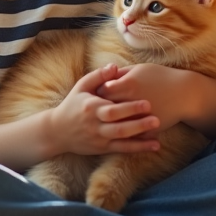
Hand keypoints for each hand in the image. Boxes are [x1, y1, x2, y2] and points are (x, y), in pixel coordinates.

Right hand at [46, 64, 161, 155]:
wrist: (57, 131)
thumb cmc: (73, 105)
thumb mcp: (82, 87)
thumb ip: (99, 76)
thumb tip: (115, 66)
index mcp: (91, 108)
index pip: (112, 109)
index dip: (130, 108)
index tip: (147, 102)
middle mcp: (95, 125)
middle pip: (119, 126)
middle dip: (138, 124)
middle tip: (157, 118)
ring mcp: (99, 138)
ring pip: (122, 140)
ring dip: (141, 138)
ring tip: (158, 132)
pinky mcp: (102, 148)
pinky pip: (122, 149)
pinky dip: (138, 148)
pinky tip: (154, 145)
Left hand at [95, 64, 197, 133]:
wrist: (184, 94)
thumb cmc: (161, 77)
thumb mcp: (140, 69)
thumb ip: (120, 73)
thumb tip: (104, 77)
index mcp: (128, 85)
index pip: (102, 91)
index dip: (98, 92)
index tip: (97, 93)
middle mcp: (131, 102)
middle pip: (106, 108)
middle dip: (100, 108)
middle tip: (98, 108)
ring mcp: (139, 118)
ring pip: (116, 124)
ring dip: (109, 122)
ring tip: (107, 119)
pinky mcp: (147, 130)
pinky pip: (130, 135)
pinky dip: (123, 133)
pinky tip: (120, 130)